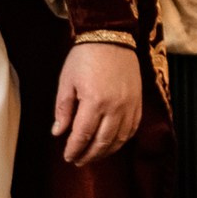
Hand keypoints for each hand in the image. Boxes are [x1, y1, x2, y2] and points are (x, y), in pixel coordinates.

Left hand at [52, 42, 141, 165]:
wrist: (110, 36)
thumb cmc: (85, 57)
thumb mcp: (67, 81)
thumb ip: (63, 109)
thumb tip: (58, 133)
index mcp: (95, 102)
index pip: (83, 135)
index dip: (74, 149)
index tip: (67, 157)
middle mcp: (115, 107)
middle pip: (102, 142)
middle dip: (89, 155)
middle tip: (78, 161)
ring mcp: (129, 105)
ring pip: (119, 139)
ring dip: (105, 151)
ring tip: (93, 156)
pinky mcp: (137, 102)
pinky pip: (132, 128)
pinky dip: (122, 140)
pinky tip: (112, 143)